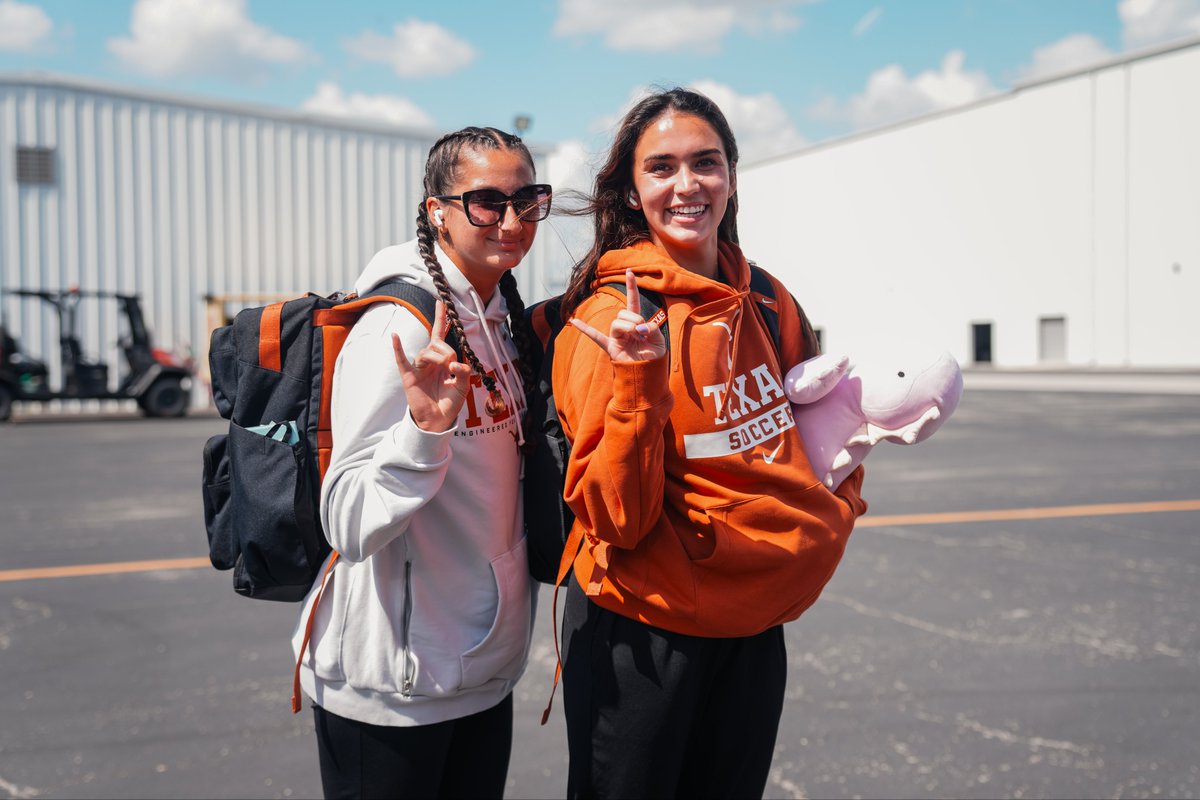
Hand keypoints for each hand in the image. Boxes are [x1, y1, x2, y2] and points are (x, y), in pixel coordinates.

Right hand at [391, 300, 471, 431]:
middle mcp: (430, 360)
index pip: (441, 335)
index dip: (442, 319)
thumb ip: (464, 371)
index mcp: (443, 360)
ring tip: (445, 369)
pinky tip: (395, 337)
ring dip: (438, 357)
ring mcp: (418, 367)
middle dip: (447, 350)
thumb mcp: (464, 386)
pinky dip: (398, 348)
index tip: (442, 302)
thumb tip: (455, 363)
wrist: (439, 420)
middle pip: (436, 343)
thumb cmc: (451, 402)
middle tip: (452, 364)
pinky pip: (401, 360)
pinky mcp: (409, 377)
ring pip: (427, 352)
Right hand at [570, 269, 666, 362]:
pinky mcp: (611, 348)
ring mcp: (616, 337)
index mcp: (636, 323)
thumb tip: (638, 327)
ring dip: (628, 327)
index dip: (632, 287)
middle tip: (643, 333)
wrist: (648, 376)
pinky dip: (585, 329)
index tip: (630, 272)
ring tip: (636, 338)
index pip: (633, 301)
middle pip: (624, 313)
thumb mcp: (659, 340)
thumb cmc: (654, 358)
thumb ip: (651, 329)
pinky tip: (575, 322)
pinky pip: (596, 337)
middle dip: (635, 320)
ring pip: (616, 323)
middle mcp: (624, 327)